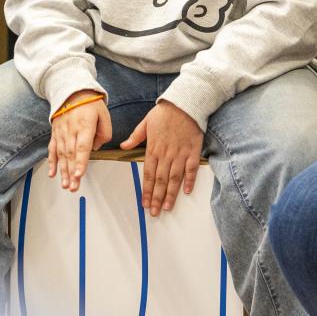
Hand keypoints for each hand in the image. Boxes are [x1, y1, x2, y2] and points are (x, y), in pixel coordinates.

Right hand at [48, 91, 111, 191]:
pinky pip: (52, 150)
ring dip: (63, 171)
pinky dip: (52, 162)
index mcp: (85, 125)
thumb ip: (104, 133)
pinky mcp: (55, 134)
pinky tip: (52, 174)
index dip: (81, 162)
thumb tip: (96, 148)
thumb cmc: (89, 103)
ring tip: (66, 185)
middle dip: (72, 173)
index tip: (79, 174)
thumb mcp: (104, 115)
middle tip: (73, 187)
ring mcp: (61, 133)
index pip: (82, 147)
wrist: (71, 90)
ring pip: (62, 155)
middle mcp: (71, 130)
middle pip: (71, 155)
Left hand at [121, 100, 202, 216]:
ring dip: (171, 194)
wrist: (185, 103)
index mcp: (153, 148)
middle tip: (154, 212)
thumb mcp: (145, 122)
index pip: (148, 174)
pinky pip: (192, 168)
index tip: (144, 203)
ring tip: (167, 207)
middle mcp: (166, 154)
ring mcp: (180, 153)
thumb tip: (123, 146)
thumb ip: (135, 137)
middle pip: (160, 180)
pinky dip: (190, 180)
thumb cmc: (165, 112)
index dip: (146, 190)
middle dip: (157, 198)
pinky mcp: (193, 151)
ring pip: (174, 178)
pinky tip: (187, 191)